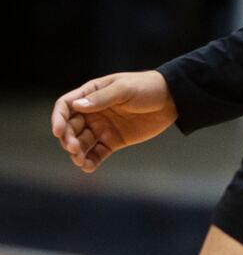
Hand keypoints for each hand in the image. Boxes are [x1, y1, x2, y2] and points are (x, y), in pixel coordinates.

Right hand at [52, 70, 178, 171]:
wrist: (172, 99)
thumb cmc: (147, 87)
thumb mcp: (124, 89)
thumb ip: (102, 98)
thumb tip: (77, 106)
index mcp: (90, 94)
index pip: (66, 107)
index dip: (58, 119)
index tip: (57, 131)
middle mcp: (92, 112)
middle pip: (70, 127)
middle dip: (68, 139)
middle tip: (74, 148)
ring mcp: (102, 127)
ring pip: (82, 142)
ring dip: (77, 152)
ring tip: (79, 160)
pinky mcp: (113, 141)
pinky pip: (98, 153)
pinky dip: (91, 161)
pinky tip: (88, 167)